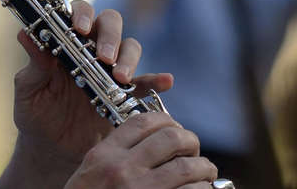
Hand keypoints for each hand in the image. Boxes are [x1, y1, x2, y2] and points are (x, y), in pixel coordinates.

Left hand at [9, 0, 173, 169]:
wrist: (51, 149)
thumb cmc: (35, 113)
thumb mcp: (29, 89)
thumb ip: (33, 64)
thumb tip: (23, 34)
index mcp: (66, 41)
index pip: (79, 12)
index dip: (82, 14)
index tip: (79, 28)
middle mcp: (91, 49)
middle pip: (110, 24)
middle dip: (110, 36)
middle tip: (103, 56)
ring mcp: (111, 71)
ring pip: (129, 48)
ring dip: (129, 58)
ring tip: (121, 77)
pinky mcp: (126, 95)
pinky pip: (146, 83)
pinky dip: (157, 81)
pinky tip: (165, 82)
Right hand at [65, 111, 217, 188]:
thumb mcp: (91, 175)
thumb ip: (114, 157)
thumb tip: (150, 143)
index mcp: (104, 156)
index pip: (142, 121)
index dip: (167, 121)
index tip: (175, 129)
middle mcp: (122, 170)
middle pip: (171, 138)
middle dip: (190, 141)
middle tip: (193, 152)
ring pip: (188, 167)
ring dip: (204, 168)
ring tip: (205, 173)